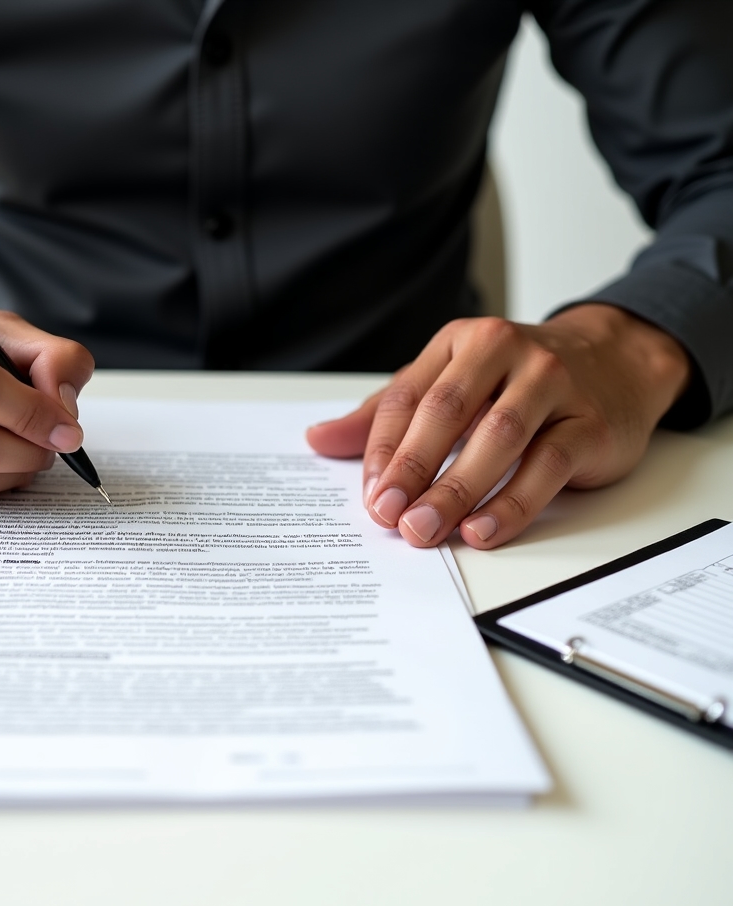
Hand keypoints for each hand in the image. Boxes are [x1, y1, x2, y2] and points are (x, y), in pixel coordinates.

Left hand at [306, 304, 691, 548]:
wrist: (618, 361)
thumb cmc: (518, 381)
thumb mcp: (448, 385)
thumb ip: (386, 416)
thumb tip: (318, 439)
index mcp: (459, 343)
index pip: (407, 398)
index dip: (382, 451)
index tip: (370, 496)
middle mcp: (504, 353)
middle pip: (446, 414)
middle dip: (412, 469)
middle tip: (388, 516)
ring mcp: (552, 384)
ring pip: (496, 438)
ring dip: (455, 490)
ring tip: (426, 530)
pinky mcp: (590, 422)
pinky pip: (545, 465)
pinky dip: (511, 503)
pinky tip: (482, 531)